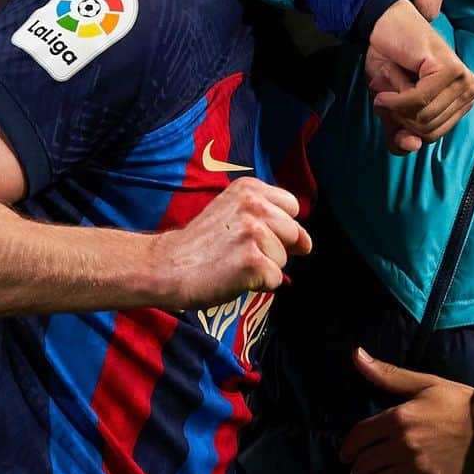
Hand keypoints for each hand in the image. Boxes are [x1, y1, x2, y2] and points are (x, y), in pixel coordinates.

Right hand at [157, 178, 310, 307]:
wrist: (166, 266)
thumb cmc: (199, 245)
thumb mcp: (231, 212)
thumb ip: (268, 217)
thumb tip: (307, 243)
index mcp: (249, 188)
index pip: (292, 207)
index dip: (278, 225)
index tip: (252, 234)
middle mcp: (253, 206)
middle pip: (292, 233)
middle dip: (273, 248)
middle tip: (237, 251)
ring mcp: (254, 233)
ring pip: (284, 259)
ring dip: (263, 267)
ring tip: (232, 262)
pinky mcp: (253, 262)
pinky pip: (275, 280)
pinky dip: (258, 285)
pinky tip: (233, 276)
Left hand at [339, 347, 473, 473]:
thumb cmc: (457, 403)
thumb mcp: (423, 383)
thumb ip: (387, 374)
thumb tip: (356, 354)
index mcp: (399, 418)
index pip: (360, 436)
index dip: (349, 448)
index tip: (346, 455)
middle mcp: (403, 446)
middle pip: (366, 464)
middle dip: (356, 472)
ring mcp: (416, 470)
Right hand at [365, 0, 473, 155]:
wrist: (384, 26)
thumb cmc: (391, 63)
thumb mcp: (391, 109)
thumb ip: (400, 133)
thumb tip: (413, 147)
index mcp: (462, 103)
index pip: (432, 137)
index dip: (404, 125)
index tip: (394, 102)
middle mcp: (469, 92)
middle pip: (428, 130)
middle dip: (400, 114)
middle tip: (393, 88)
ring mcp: (463, 80)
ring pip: (423, 117)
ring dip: (396, 100)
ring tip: (395, 77)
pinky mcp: (451, 70)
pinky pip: (418, 100)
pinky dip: (396, 94)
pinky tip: (390, 76)